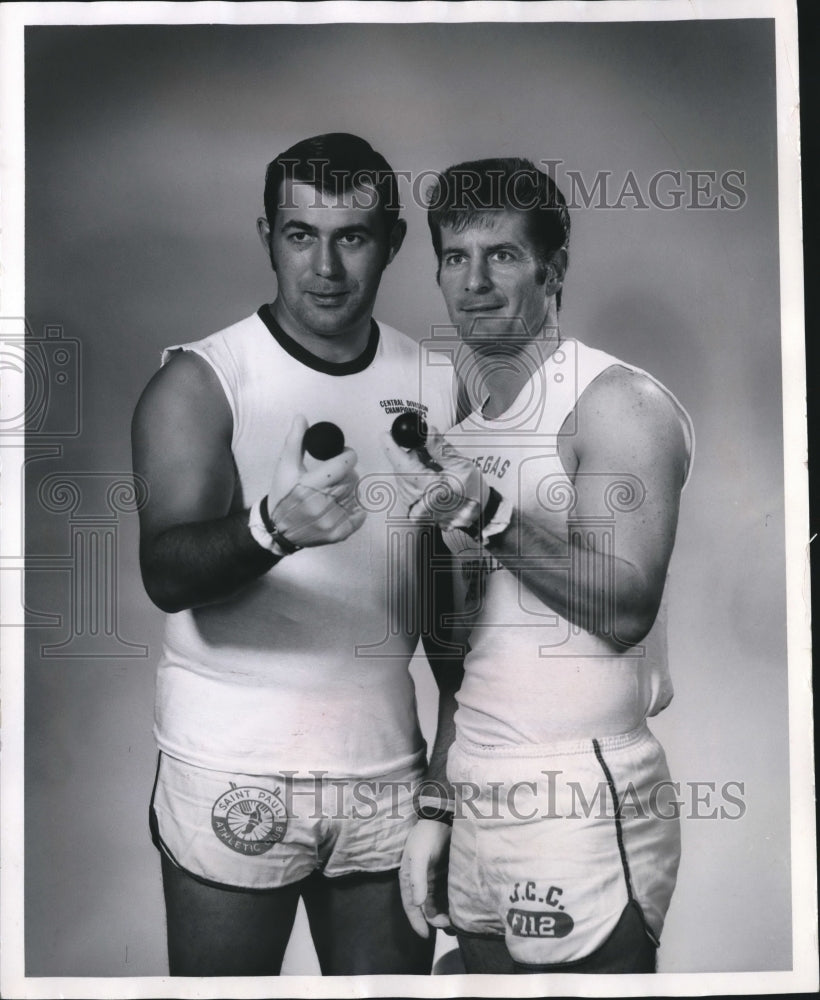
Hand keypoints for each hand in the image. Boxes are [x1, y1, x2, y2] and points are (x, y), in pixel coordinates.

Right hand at [268, 415, 364, 547]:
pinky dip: (356, 509)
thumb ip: (295, 441)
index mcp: (309, 485)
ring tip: (336, 490)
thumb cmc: (282, 493)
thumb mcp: (285, 466)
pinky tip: (343, 504)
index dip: (348, 455)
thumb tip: (301, 418)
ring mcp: (331, 521)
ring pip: (356, 495)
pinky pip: (359, 516)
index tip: (344, 455)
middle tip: (337, 473)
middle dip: (347, 472)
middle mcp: (321, 504)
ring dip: (350, 489)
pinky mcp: (338, 534)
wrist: (277, 528)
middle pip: (352, 479)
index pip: (343, 464)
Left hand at [382, 426, 488, 529]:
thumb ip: (441, 448)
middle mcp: (417, 501)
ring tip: (433, 468)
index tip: (385, 434)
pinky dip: (413, 477)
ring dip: (412, 466)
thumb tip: (427, 430)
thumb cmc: (471, 490)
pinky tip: (429, 477)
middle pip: (401, 469)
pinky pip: (405, 486)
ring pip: (402, 476)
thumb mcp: (461, 465)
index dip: (391, 448)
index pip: (402, 465)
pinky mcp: (411, 509)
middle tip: (428, 451)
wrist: (476, 513)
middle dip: (409, 455)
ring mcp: (412, 507)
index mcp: (430, 489)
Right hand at [398, 819, 452, 937]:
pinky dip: (451, 904)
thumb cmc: (425, 836)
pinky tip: (460, 908)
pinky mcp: (445, 877)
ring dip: (444, 914)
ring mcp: (432, 880)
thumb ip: (417, 879)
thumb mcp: (418, 855)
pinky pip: (447, 896)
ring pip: (437, 905)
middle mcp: (420, 883)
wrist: (441, 819)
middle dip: (435, 920)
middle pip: (426, 909)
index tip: (426, 936)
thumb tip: (417, 904)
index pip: (411, 907)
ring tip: (456, 920)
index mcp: (409, 880)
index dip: (416, 922)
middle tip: (449, 923)